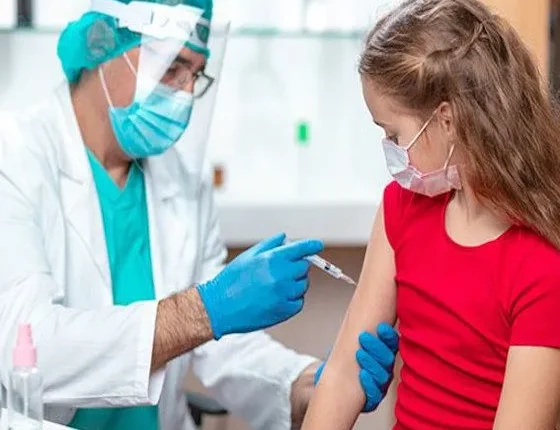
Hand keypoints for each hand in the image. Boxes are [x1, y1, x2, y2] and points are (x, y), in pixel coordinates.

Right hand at [197, 233, 323, 338]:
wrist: (219, 308)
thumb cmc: (231, 280)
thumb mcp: (247, 256)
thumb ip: (269, 245)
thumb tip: (285, 238)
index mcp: (271, 259)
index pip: (301, 249)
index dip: (312, 245)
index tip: (318, 244)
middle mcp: (280, 276)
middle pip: (304, 267)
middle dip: (298, 266)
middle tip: (283, 270)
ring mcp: (283, 294)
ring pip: (303, 285)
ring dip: (295, 283)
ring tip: (275, 286)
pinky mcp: (284, 311)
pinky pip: (299, 302)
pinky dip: (293, 299)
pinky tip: (277, 298)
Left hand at [314, 323, 398, 411]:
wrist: (333, 382)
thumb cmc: (347, 358)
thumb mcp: (355, 341)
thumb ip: (363, 328)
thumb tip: (365, 302)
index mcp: (385, 354)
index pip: (392, 344)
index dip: (388, 336)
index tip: (380, 327)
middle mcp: (386, 370)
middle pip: (387, 359)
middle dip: (376, 347)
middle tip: (362, 336)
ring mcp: (380, 385)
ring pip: (382, 376)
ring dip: (371, 363)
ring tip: (359, 353)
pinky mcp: (372, 399)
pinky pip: (374, 393)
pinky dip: (368, 383)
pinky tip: (362, 374)